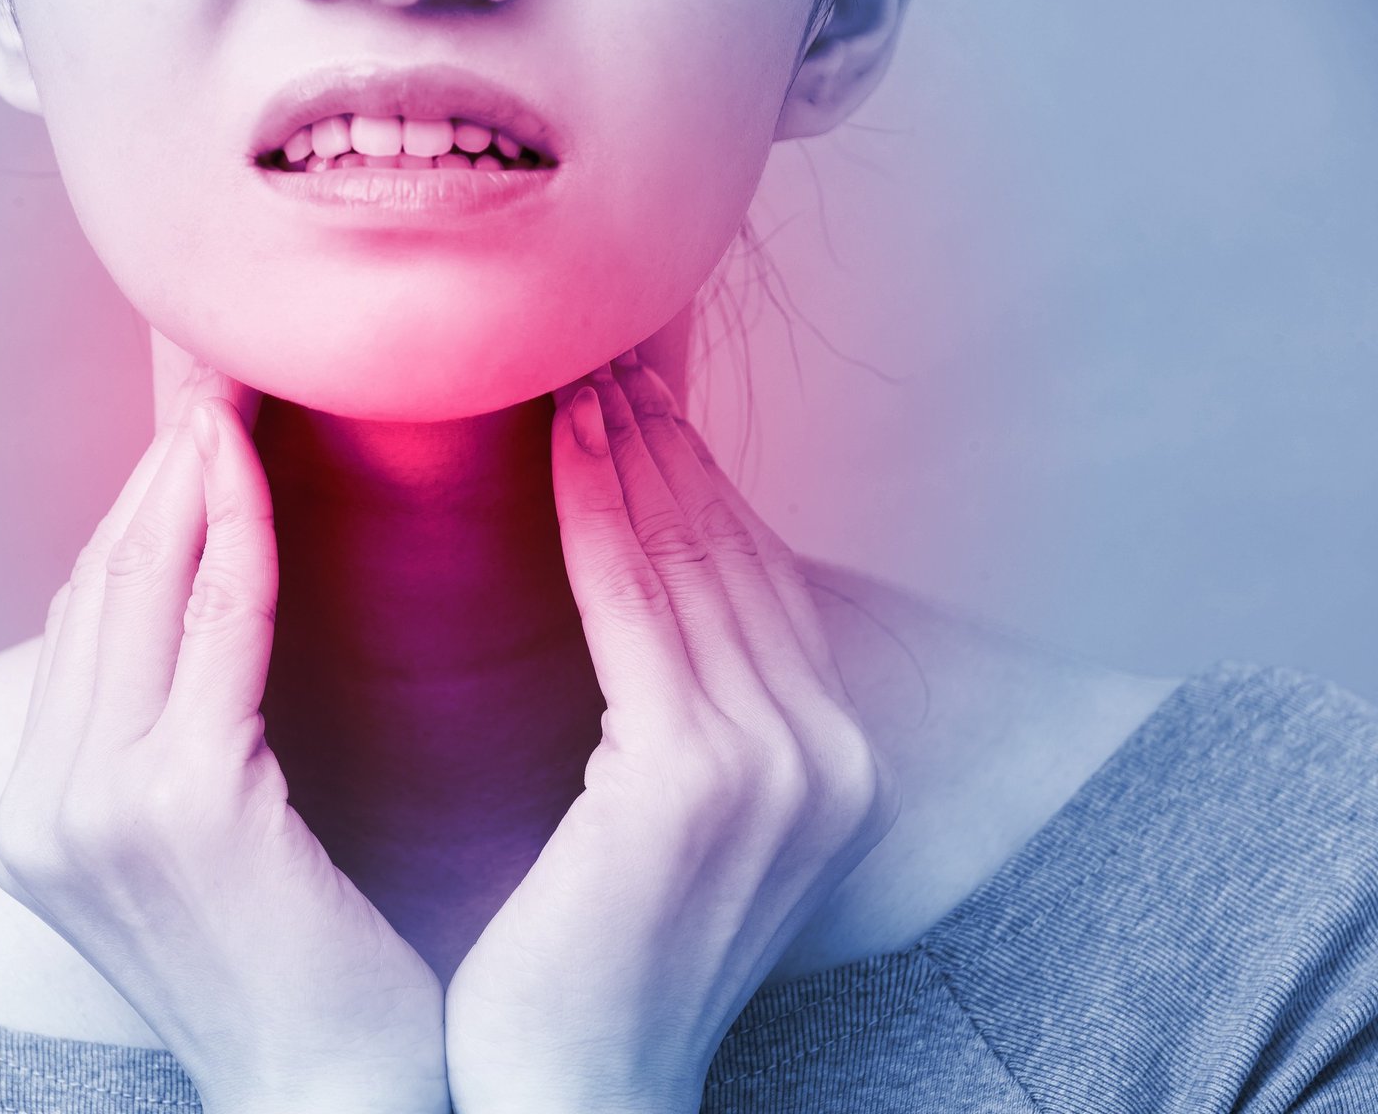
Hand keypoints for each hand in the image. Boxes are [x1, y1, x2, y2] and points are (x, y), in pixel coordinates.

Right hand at [0, 354, 448, 1113]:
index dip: (136, 508)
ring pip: (143, 585)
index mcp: (38, 814)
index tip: (190, 422)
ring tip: (236, 385)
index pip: (85, 618)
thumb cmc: (293, 967)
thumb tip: (194, 604)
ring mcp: (92, 806)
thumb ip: (172, 727)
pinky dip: (239, 532)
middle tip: (210, 361)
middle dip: (156, 464)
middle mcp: (41, 805)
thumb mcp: (203, 841)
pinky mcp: (177, 806)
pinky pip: (217, 627)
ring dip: (192, 471)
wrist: (328, 1096)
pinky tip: (260, 464)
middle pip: (100, 583)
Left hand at [444, 349, 900, 1113]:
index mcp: (827, 767)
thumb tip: (636, 595)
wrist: (570, 1093)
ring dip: (633, 452)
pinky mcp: (696, 778)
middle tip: (604, 348)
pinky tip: (561, 441)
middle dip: (668, 445)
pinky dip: (600, 512)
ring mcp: (775, 765)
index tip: (639, 398)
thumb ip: (680, 715)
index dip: (699, 482)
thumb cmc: (591, 958)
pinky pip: (638, 606)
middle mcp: (825, 756)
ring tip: (578, 366)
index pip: (755, 586)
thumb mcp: (658, 819)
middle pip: (735, 557)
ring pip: (691, 563)